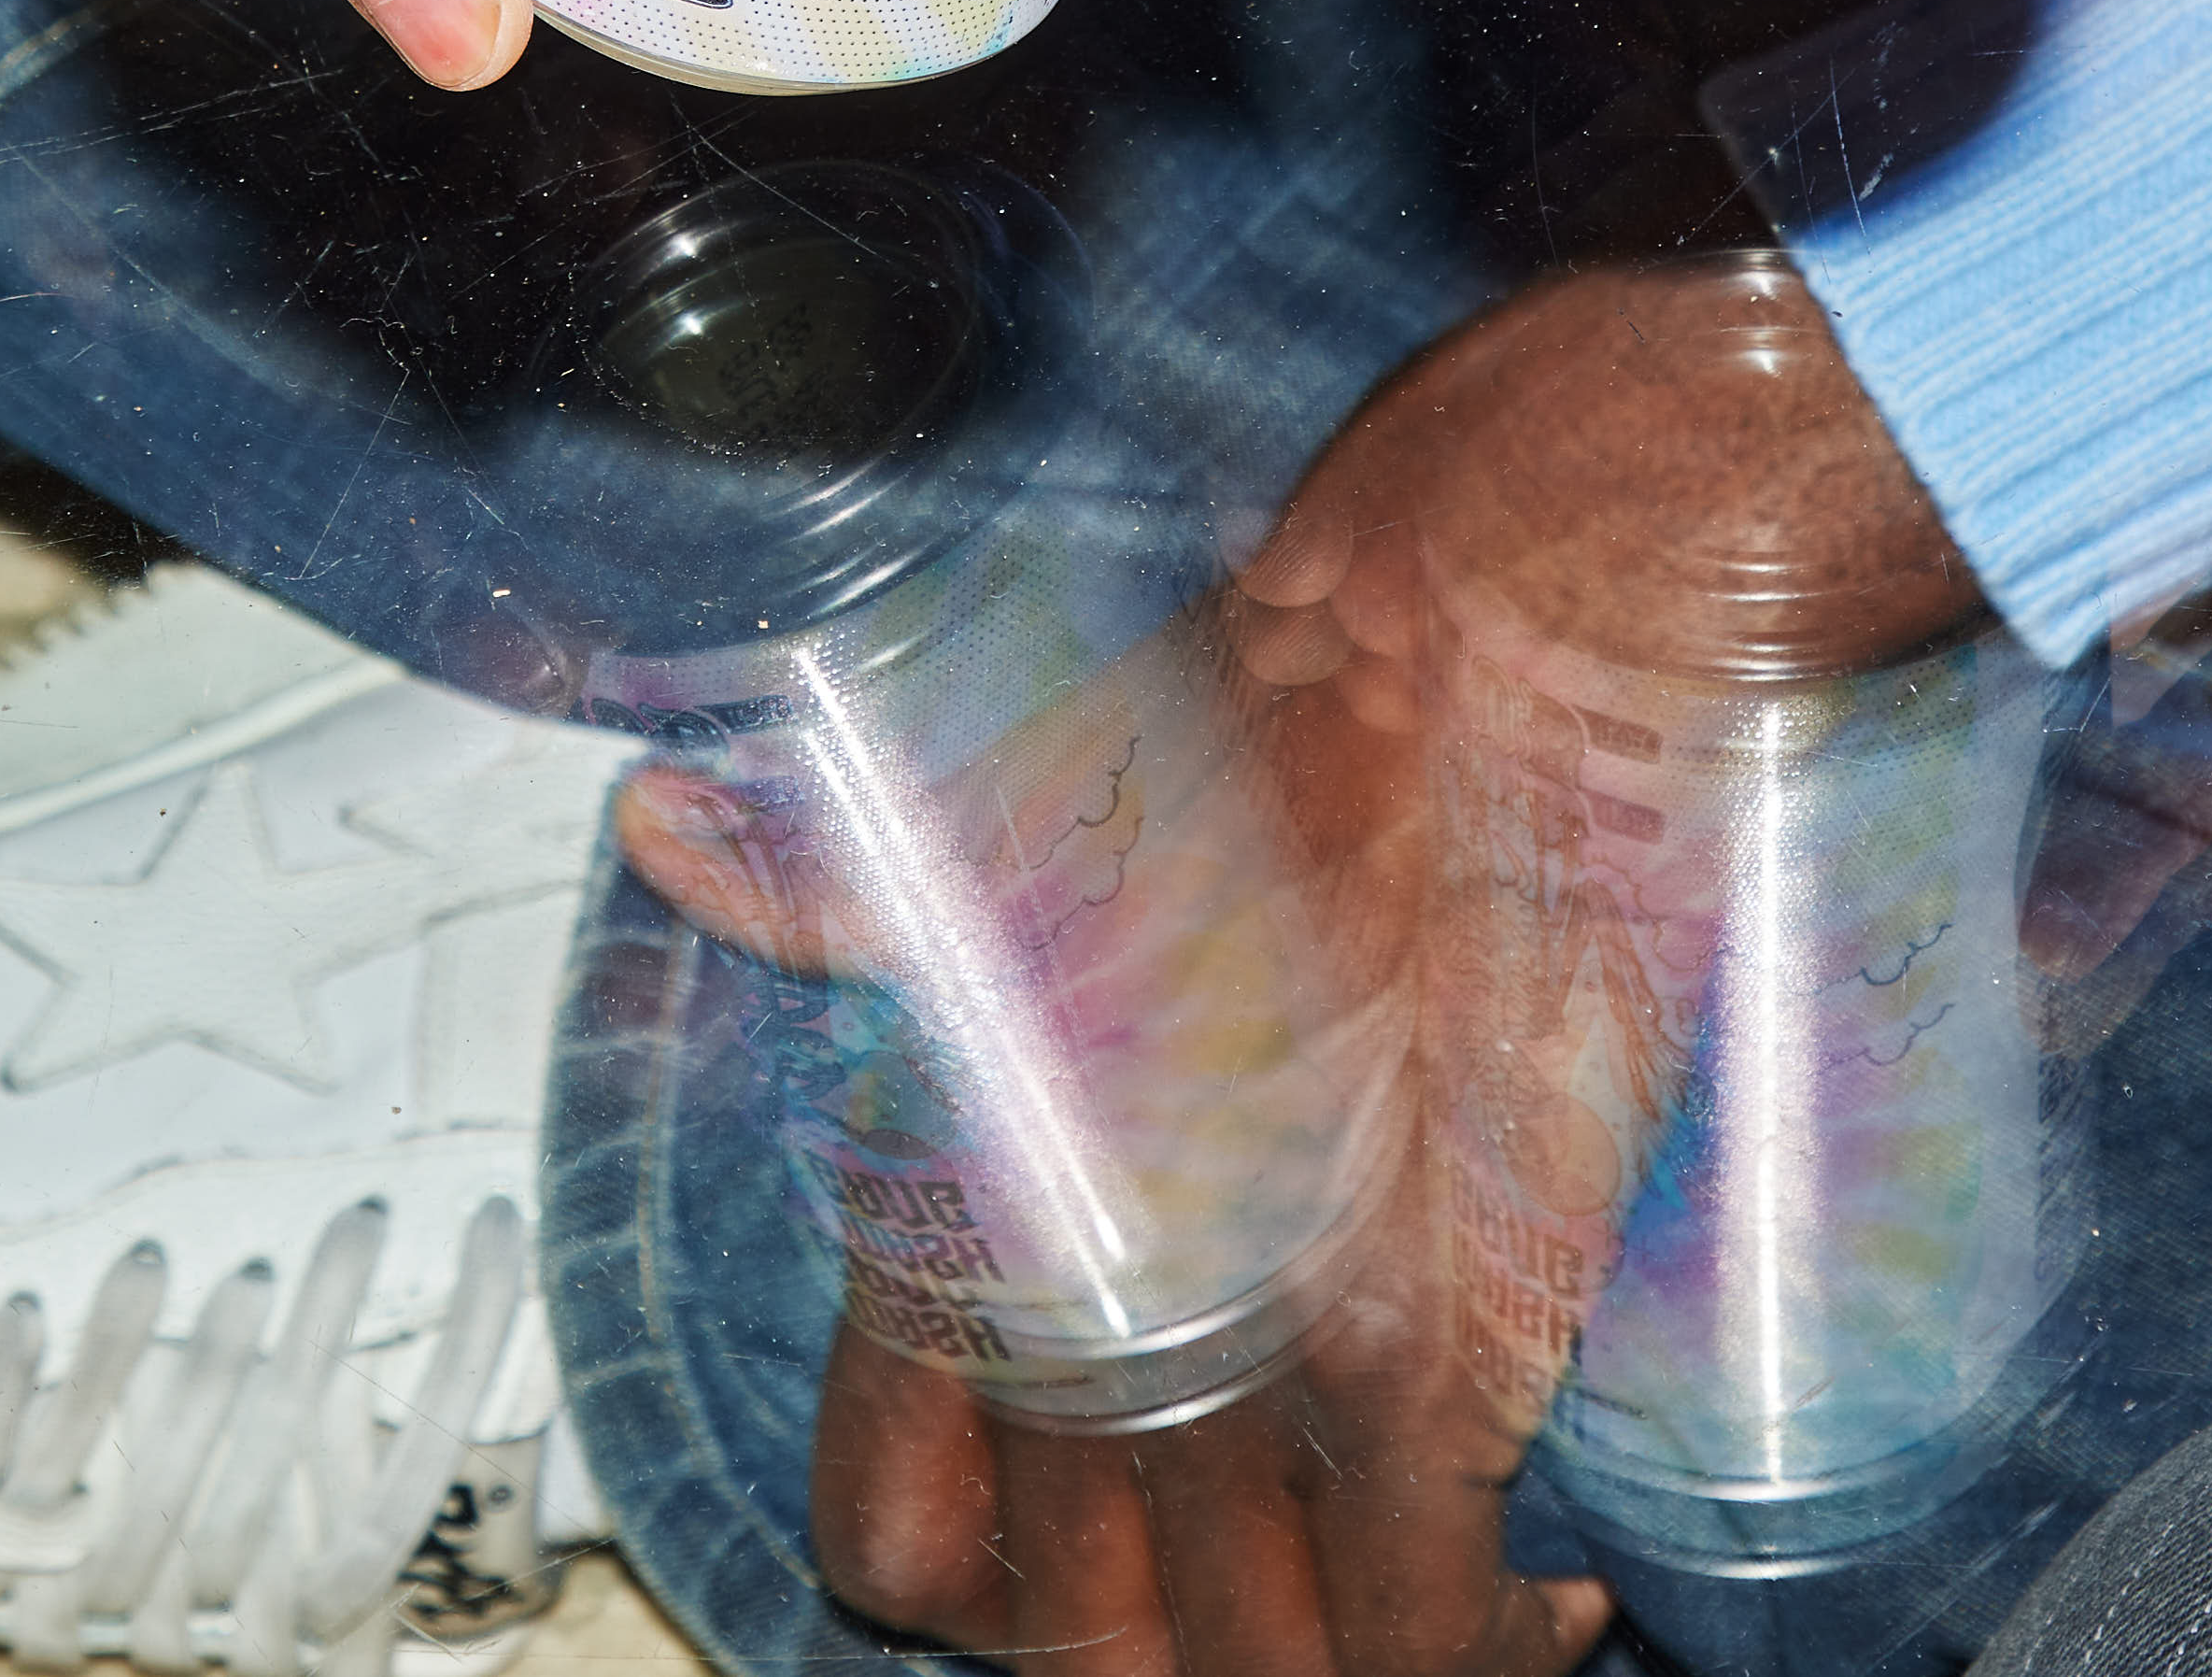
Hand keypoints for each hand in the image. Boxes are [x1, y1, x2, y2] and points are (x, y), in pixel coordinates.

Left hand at [618, 259, 1963, 1675]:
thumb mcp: (987, 801)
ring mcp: (1255, 1352)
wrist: (1473, 638)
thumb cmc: (1254, 701)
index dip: (986, 1593)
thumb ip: (822, 875)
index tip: (1088, 1557)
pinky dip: (1490, 1634)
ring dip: (1344, 1662)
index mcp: (953, 1196)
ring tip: (1426, 1604)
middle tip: (1273, 1595)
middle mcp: (1075, 1307)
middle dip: (1179, 1654)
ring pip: (1264, 1676)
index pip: (888, 1540)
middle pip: (1082, 1660)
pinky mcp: (1441, 1349)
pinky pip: (1432, 1619)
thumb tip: (664, 835)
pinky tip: (1547, 1582)